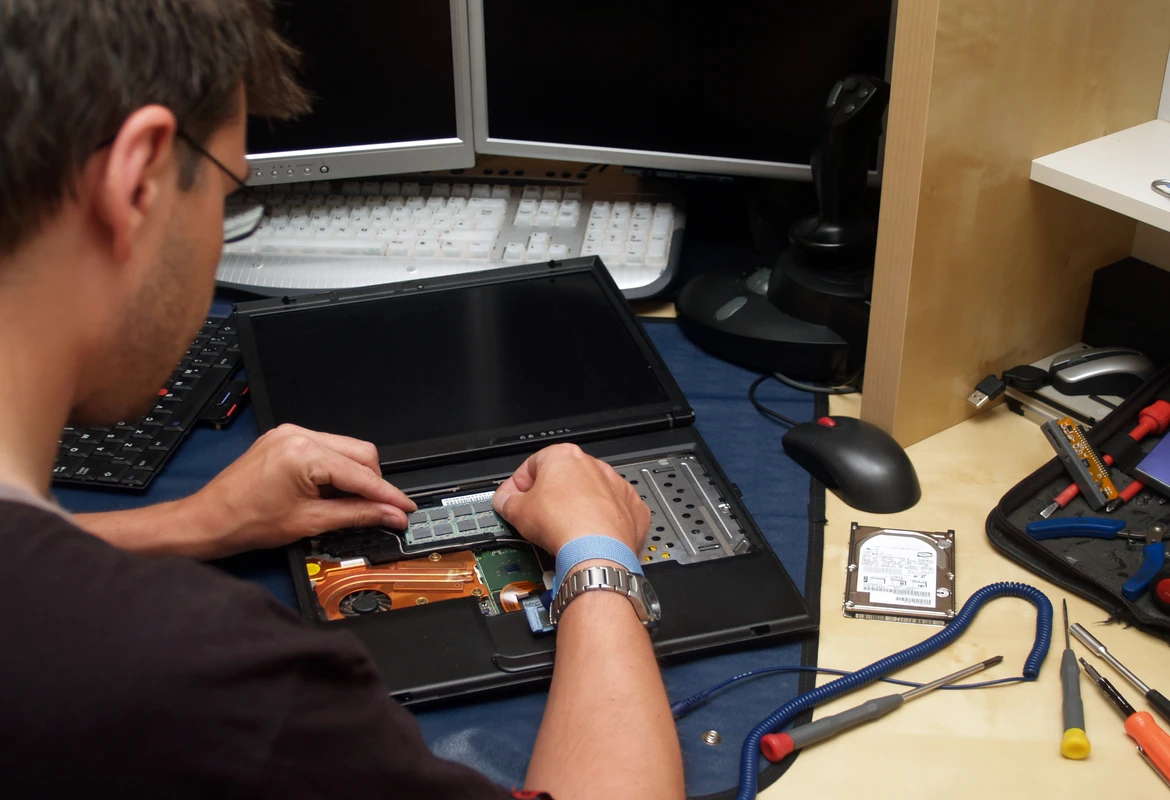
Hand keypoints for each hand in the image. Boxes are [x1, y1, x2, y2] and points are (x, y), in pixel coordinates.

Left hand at [186, 424, 415, 556]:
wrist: (209, 520)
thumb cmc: (247, 522)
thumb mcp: (310, 522)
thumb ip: (357, 514)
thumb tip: (389, 515)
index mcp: (303, 453)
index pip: (360, 473)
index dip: (387, 494)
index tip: (404, 508)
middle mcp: (298, 434)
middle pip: (359, 452)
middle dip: (374, 482)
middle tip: (383, 509)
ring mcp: (290, 433)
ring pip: (345, 448)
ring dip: (355, 475)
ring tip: (351, 503)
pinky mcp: (285, 438)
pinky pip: (325, 447)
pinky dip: (336, 468)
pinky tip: (332, 490)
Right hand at [493, 443, 649, 555]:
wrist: (597, 550)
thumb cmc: (564, 524)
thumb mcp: (518, 512)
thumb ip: (506, 501)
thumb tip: (504, 501)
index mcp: (564, 456)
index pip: (532, 465)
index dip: (518, 485)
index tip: (513, 500)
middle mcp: (593, 466)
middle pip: (563, 478)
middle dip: (548, 496)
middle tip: (536, 517)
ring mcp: (616, 486)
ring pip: (590, 494)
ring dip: (576, 508)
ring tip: (563, 530)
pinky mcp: (632, 508)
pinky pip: (613, 511)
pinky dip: (602, 522)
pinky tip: (589, 536)